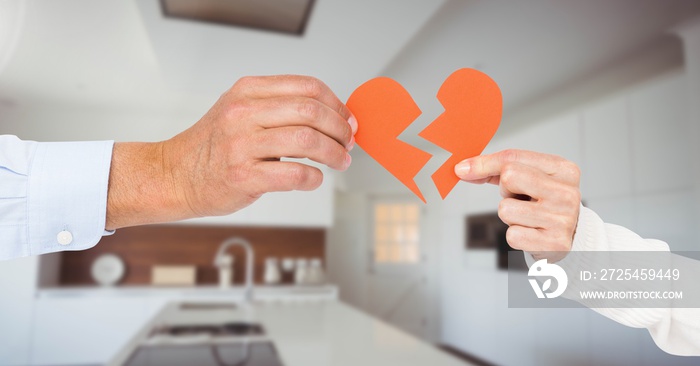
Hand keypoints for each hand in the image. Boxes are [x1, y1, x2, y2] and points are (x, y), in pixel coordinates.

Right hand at [106, 75, 356, 228]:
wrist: (174, 174)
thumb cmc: (213, 145)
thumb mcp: (240, 109)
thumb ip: (279, 107)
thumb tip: (332, 115)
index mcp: (247, 91)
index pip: (307, 87)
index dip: (336, 104)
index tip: (347, 119)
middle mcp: (243, 113)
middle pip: (311, 112)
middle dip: (340, 128)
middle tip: (348, 142)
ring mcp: (242, 145)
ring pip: (307, 141)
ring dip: (334, 153)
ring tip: (340, 161)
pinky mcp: (243, 176)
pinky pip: (294, 175)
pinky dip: (314, 178)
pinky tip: (314, 178)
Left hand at [454, 149, 580, 260]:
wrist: (569, 237)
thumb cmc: (543, 202)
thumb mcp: (529, 178)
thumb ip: (496, 169)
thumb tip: (463, 169)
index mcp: (564, 170)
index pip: (513, 158)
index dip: (483, 163)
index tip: (463, 169)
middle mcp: (568, 193)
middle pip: (509, 177)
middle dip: (505, 190)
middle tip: (518, 198)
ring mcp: (563, 219)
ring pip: (506, 209)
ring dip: (509, 215)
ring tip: (528, 217)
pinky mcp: (554, 244)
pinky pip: (512, 235)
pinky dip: (516, 235)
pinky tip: (532, 233)